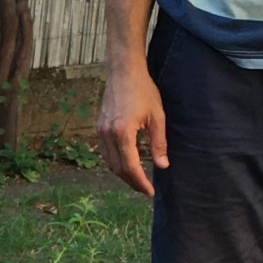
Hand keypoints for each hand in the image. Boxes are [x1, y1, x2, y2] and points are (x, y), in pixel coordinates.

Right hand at [97, 63, 167, 197]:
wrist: (123, 71)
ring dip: (123, 174)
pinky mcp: (99, 127)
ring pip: (109, 162)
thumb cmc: (143, 90)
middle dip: (132, 182)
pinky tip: (127, 164)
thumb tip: (163, 166)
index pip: (130, 167)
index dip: (140, 182)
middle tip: (145, 189)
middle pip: (118, 169)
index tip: (150, 192)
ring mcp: (101, 131)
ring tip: (137, 180)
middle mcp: (108, 134)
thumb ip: (159, 143)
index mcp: (123, 133)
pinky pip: (106, 152)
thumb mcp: (157, 116)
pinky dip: (116, 162)